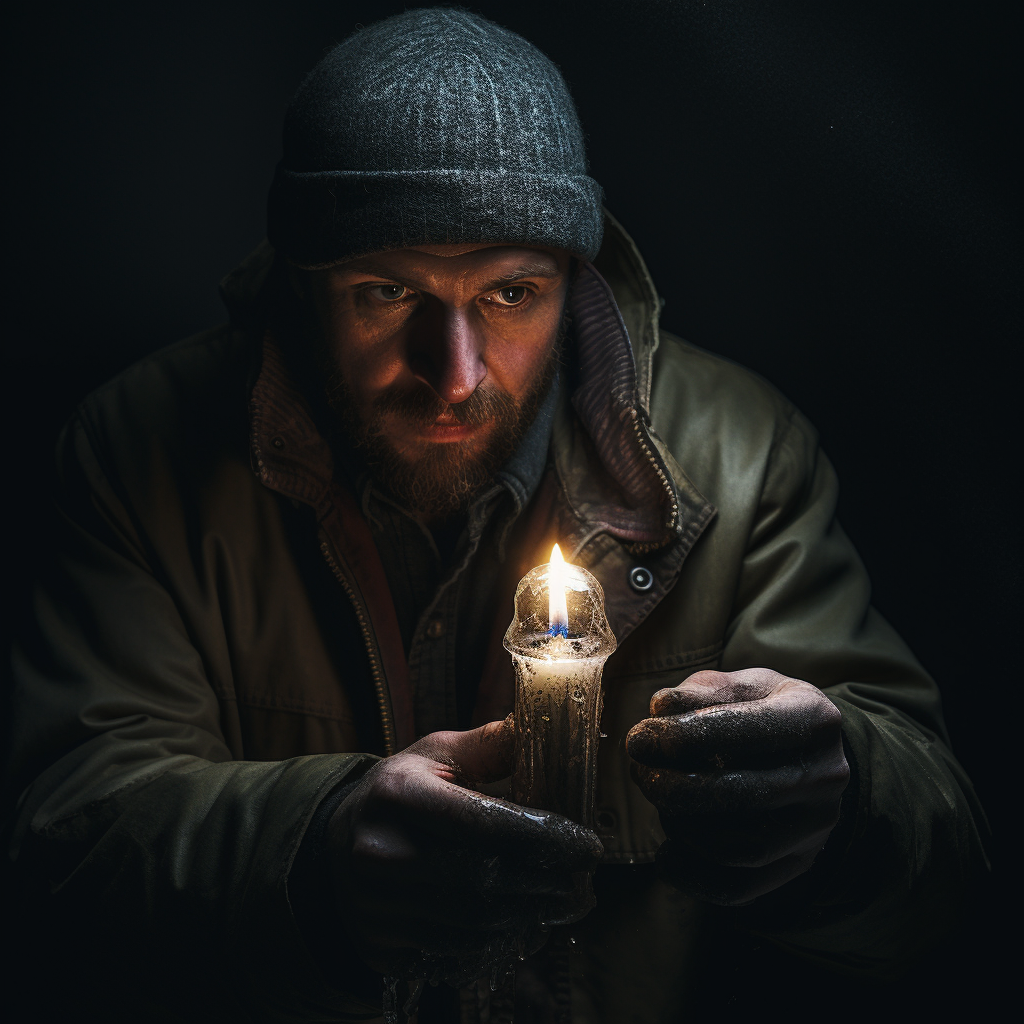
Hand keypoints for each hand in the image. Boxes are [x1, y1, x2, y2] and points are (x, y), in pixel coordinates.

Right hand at [327, 719, 601, 983]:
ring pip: (473, 926)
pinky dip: (500, 945)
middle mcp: (379, 853)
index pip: (483, 823)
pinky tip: (526, 927)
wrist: (335, 846)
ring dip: (531, 918)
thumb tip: (542, 730)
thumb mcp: (436, 755)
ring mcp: (376, 907)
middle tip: (586, 882)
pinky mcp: (382, 947)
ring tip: (566, 904)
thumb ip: (490, 746)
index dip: (543, 838)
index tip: (587, 846)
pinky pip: (455, 956)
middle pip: (483, 880)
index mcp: (396, 795)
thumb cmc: (401, 793)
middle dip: (546, 884)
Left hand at [625, 668, 848, 905]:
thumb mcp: (738, 685)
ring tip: (657, 798)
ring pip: (740, 848)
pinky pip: (741, 888)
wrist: (810, 756)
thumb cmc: (760, 711)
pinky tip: (666, 853)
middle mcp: (825, 776)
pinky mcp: (797, 865)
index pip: (752, 729)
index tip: (639, 738)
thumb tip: (661, 709)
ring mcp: (816, 828)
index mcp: (814, 718)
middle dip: (676, 786)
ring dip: (682, 826)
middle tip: (640, 771)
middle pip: (745, 795)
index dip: (687, 736)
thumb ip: (700, 692)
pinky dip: (694, 876)